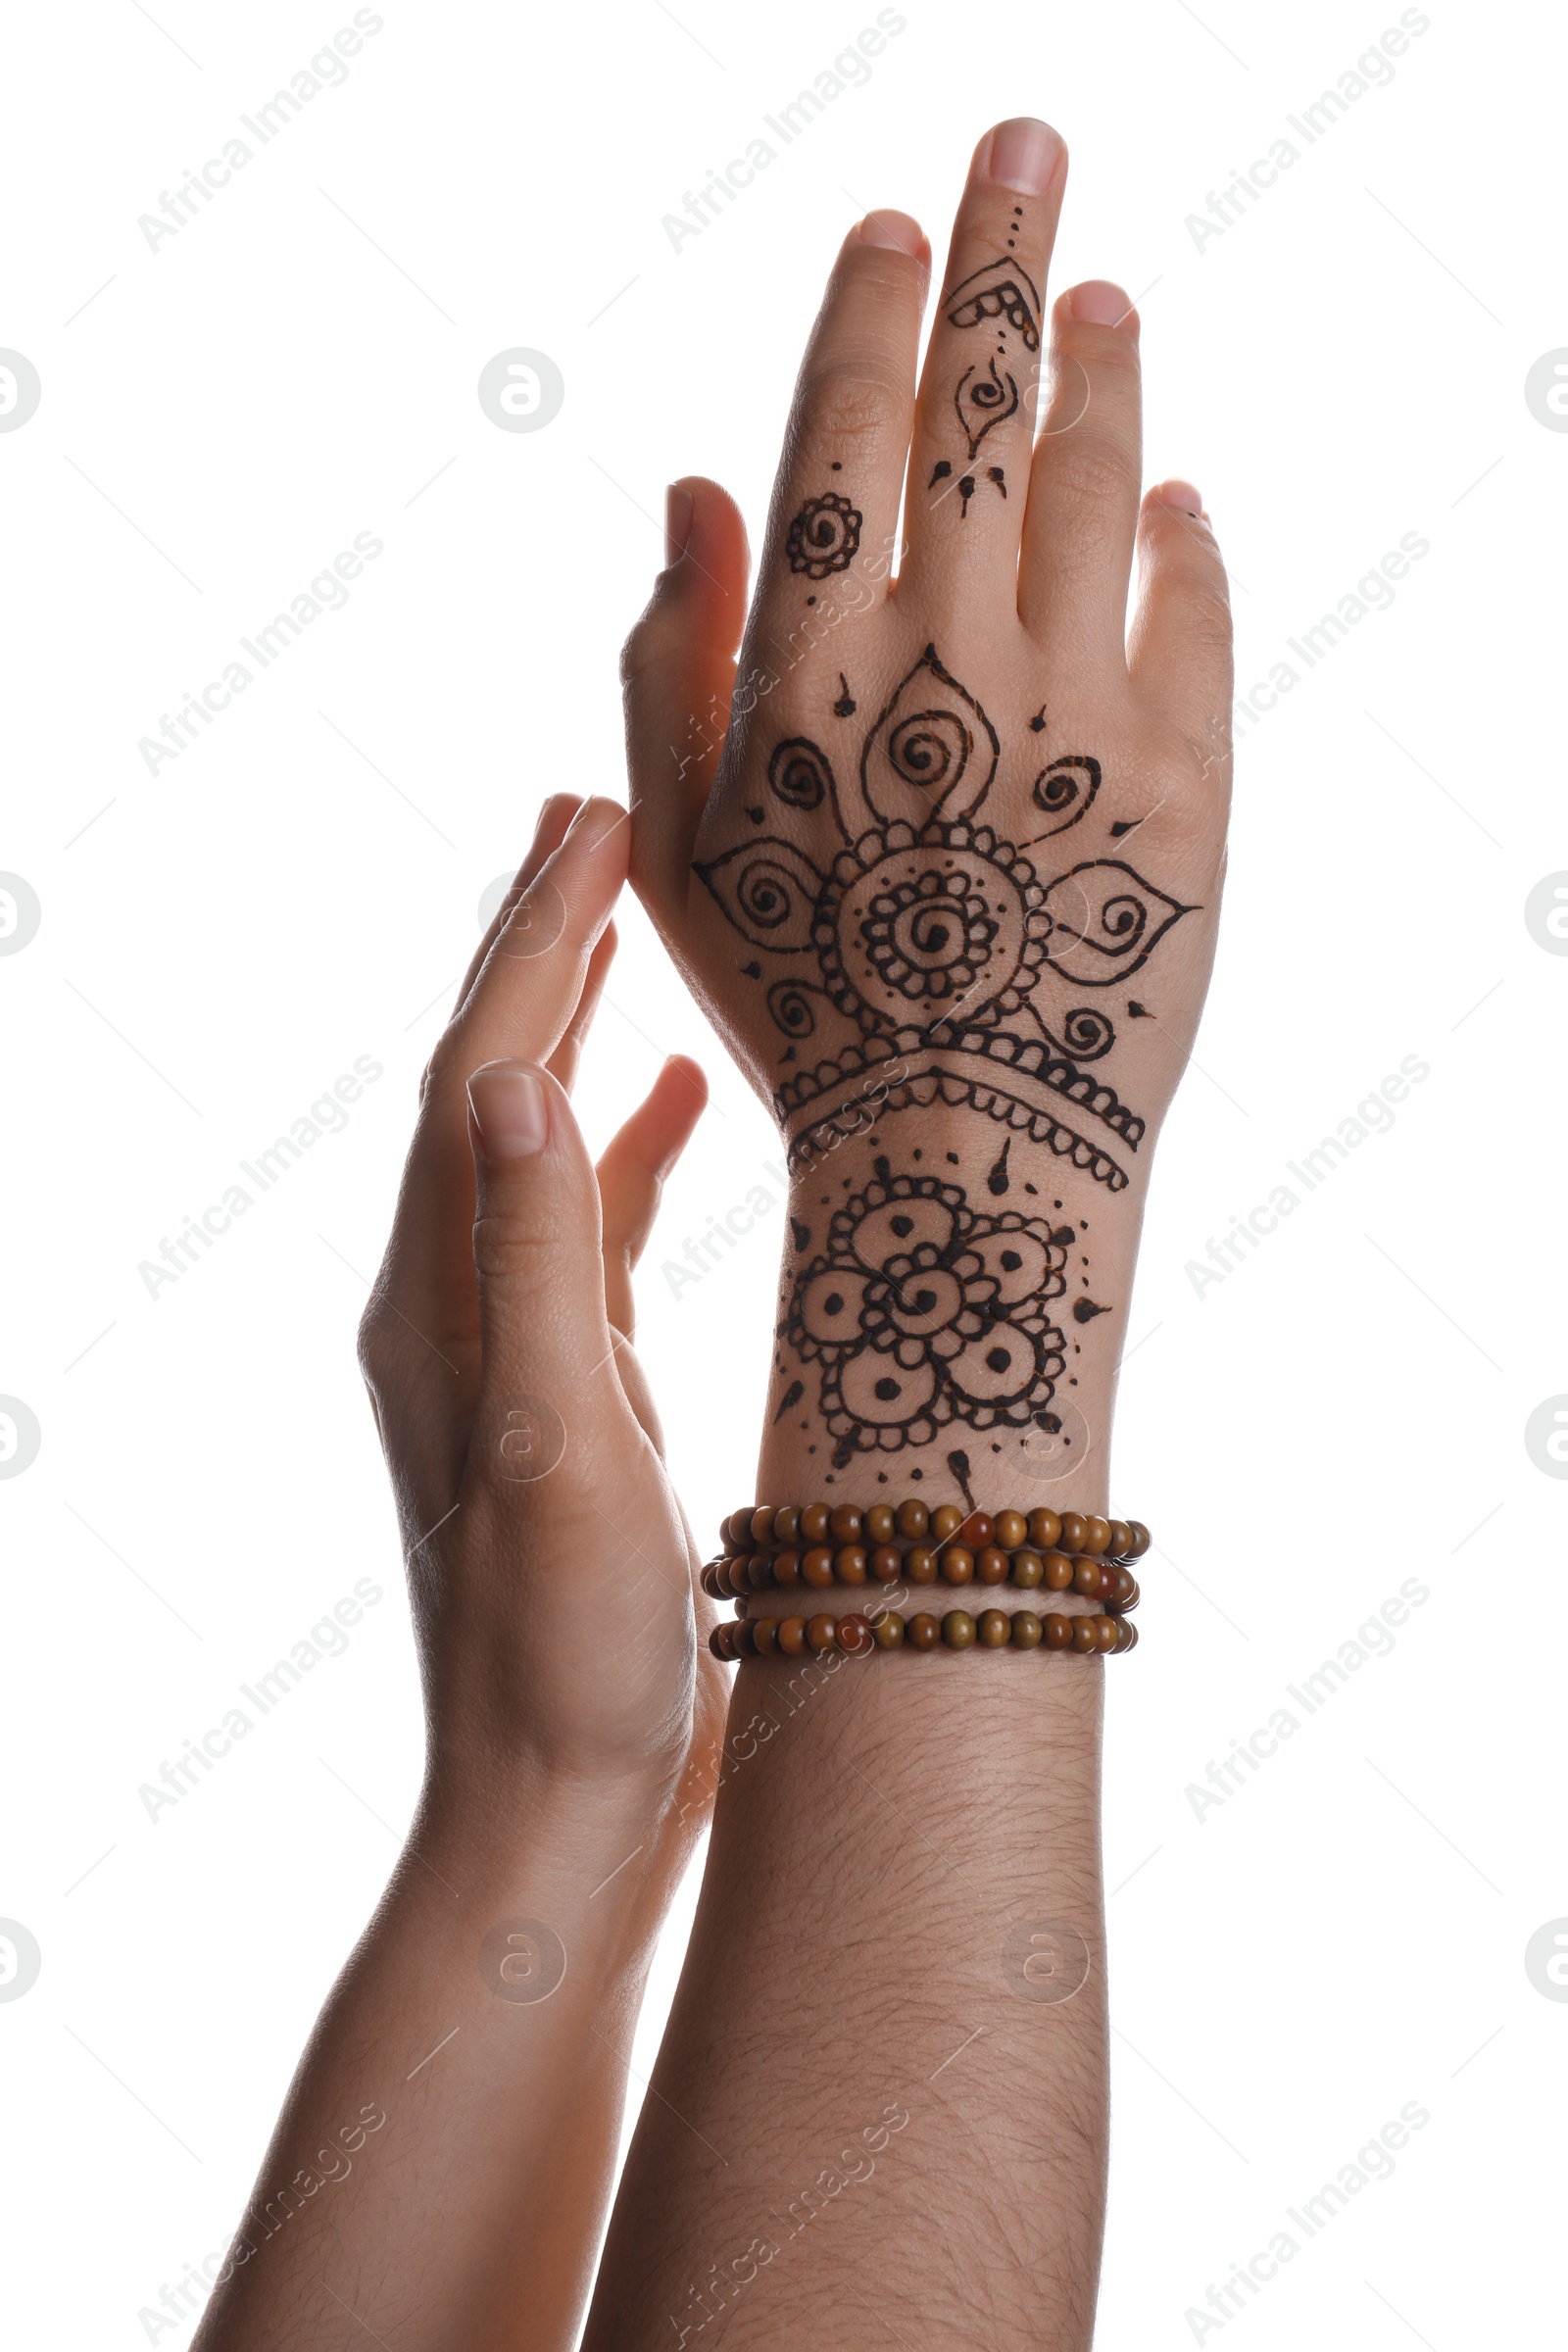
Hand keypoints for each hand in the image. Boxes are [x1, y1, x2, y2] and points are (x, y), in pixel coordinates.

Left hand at [357, 791, 724, 1826]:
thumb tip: (505, 1072)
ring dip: (578, 1023)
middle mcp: (450, 1307)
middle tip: (594, 816)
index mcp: (435, 1304)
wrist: (557, 1807)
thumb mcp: (556, 1447)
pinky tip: (684, 1102)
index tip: (597, 820)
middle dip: (536, 945)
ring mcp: (507, 1348)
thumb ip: (535, 1262)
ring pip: (536, 1142)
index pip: (475, 1079)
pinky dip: (630, 1146)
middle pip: (486, 1083)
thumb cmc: (565, 1655)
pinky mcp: (568, 1392)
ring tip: (626, 916)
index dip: (533, 944)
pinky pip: (590, 1230)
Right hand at [621, 118, 1231, 1501]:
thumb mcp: (679, 843)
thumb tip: (697, 483)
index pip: (847, 433)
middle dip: (1009, 256)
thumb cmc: (800, 1002)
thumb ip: (672, 653)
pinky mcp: (1188, 776)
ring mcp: (1078, 709)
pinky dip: (1188, 539)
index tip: (900, 223)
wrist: (958, 1149)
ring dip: (1107, 372)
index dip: (875, 315)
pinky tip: (1181, 493)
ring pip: (1106, 482)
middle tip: (1032, 145)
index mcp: (809, 663)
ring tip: (1110, 301)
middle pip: (988, 409)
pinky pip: (1195, 615)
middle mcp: (948, 656)